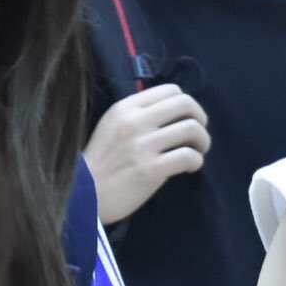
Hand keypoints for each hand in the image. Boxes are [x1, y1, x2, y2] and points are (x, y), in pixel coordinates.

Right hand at [83, 83, 210, 223]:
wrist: (82, 195)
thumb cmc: (101, 162)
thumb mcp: (113, 126)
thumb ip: (139, 115)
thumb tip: (175, 113)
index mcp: (125, 107)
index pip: (171, 90)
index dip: (187, 104)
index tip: (187, 119)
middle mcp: (135, 121)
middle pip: (186, 104)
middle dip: (200, 118)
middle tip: (198, 135)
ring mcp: (143, 145)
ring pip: (192, 129)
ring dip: (203, 141)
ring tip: (198, 152)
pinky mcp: (151, 169)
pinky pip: (188, 156)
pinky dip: (197, 161)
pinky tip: (190, 168)